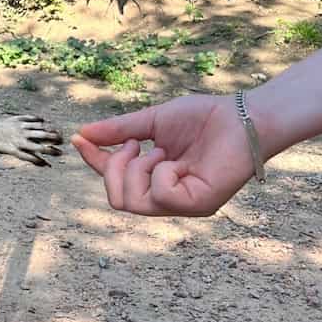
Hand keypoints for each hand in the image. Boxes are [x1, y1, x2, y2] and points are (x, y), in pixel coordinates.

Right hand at [71, 95, 254, 216]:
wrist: (243, 116)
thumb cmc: (204, 118)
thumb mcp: (153, 121)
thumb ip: (121, 130)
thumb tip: (83, 133)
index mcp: (155, 178)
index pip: (115, 181)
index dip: (94, 162)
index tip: (78, 139)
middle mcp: (167, 197)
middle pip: (117, 200)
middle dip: (113, 169)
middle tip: (134, 144)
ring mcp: (182, 204)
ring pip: (132, 203)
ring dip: (136, 170)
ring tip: (156, 150)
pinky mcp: (198, 204)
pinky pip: (160, 196)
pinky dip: (160, 173)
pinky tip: (175, 160)